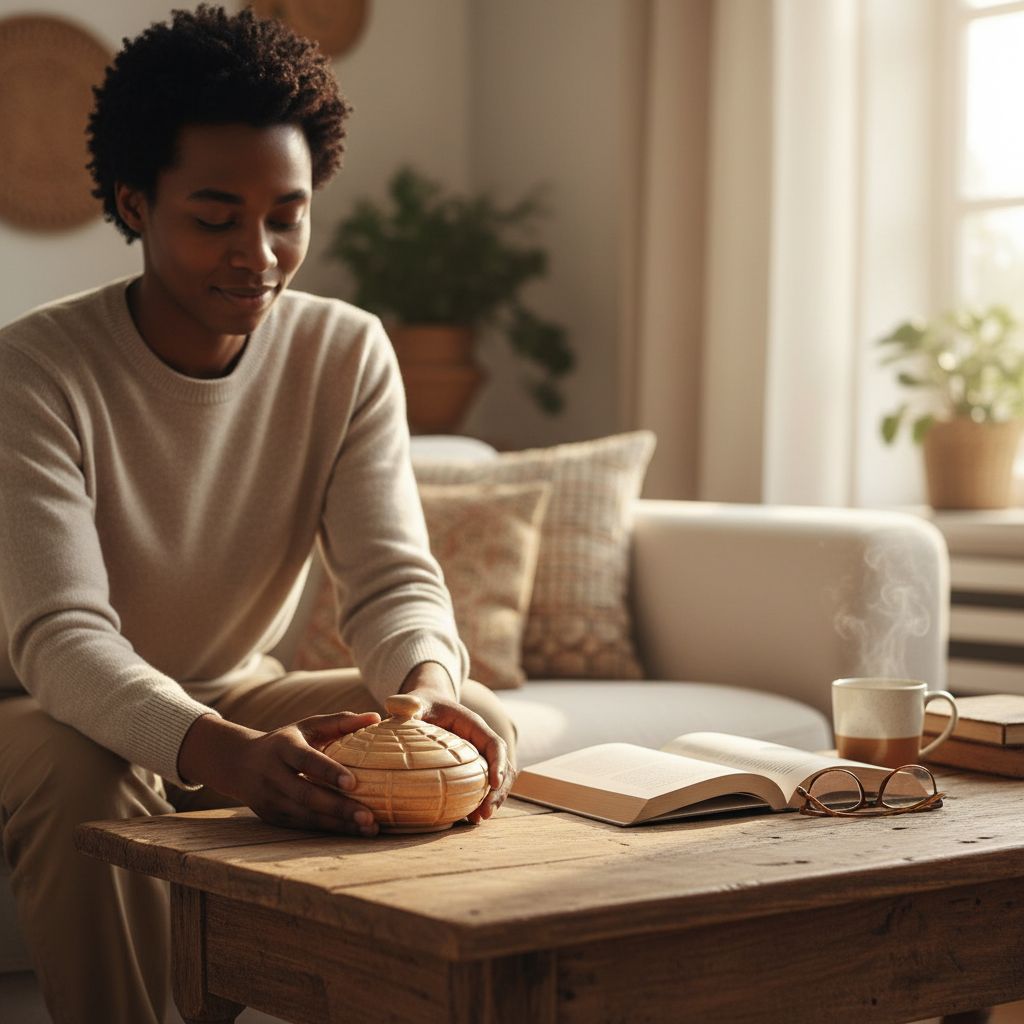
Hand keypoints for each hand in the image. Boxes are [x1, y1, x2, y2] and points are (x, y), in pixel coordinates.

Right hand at [178, 710, 382, 835]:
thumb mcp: (307, 726)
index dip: (329, 772)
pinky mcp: (272, 817)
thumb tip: (376, 717)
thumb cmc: (286, 741)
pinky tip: (354, 831)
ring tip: (369, 827)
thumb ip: (340, 721)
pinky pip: (303, 826)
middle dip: (339, 807)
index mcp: (282, 748)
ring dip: (339, 824)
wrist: (239, 763)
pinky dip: (330, 829)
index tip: (354, 783)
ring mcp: (269, 800)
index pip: (306, 761)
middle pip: (307, 795)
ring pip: (306, 816)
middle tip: (369, 816)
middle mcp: (272, 775)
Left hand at [401, 664, 514, 823]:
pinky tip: (469, 818)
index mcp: (473, 725)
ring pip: (497, 779)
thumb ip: (407, 705)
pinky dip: (480, 801)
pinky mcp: (470, 768)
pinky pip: (482, 785)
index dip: (498, 763)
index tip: (493, 784)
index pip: (494, 744)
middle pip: (502, 766)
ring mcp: (477, 756)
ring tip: (477, 819)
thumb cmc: (420, 705)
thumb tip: (398, 707)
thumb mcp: (414, 703)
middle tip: (484, 813)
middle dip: (499, 790)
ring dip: (493, 799)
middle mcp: (480, 741)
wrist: (426, 704)